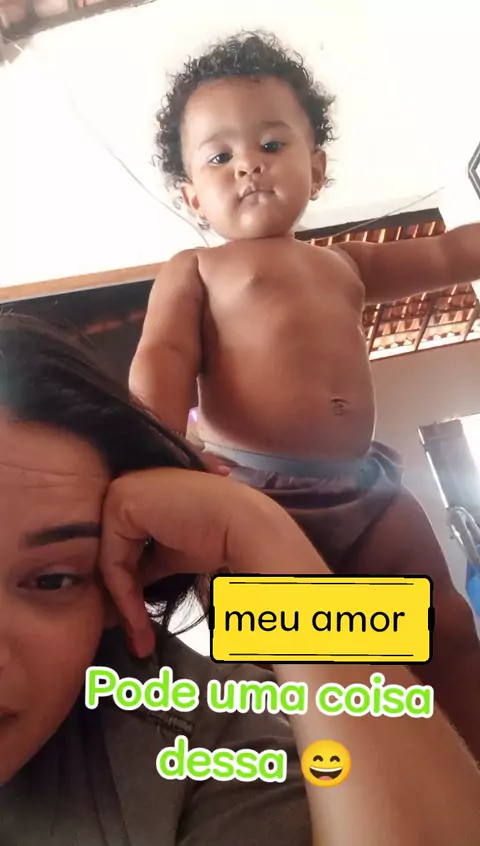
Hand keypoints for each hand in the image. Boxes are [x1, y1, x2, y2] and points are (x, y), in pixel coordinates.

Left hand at [99, 468, 327, 656]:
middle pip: (111, 552)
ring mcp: (121, 488)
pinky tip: (139, 620)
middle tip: (135, 639)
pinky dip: (124, 593)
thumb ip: (145, 564)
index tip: (136, 628)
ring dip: (123, 604)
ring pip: (108, 558)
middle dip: (120, 600)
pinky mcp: (121, 500)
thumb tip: (126, 593)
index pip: (120, 546)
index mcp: (139, 493)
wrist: (243, 527)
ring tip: (140, 640)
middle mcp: (127, 483)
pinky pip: (111, 558)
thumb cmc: (217, 539)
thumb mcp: (171, 554)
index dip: (127, 588)